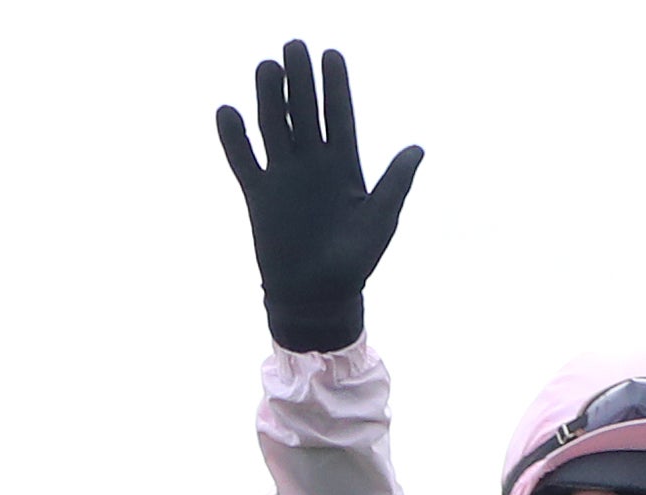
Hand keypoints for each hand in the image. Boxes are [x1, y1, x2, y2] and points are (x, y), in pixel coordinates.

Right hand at [214, 40, 421, 354]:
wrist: (318, 297)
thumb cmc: (356, 262)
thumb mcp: (380, 221)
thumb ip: (395, 183)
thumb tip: (417, 149)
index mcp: (345, 164)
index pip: (339, 114)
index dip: (335, 85)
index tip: (331, 55)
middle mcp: (313, 162)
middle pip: (304, 110)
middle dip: (300, 79)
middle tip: (295, 46)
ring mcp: (284, 175)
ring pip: (274, 125)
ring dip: (270, 97)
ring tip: (268, 67)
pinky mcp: (258, 194)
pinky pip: (243, 159)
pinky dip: (234, 137)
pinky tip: (227, 110)